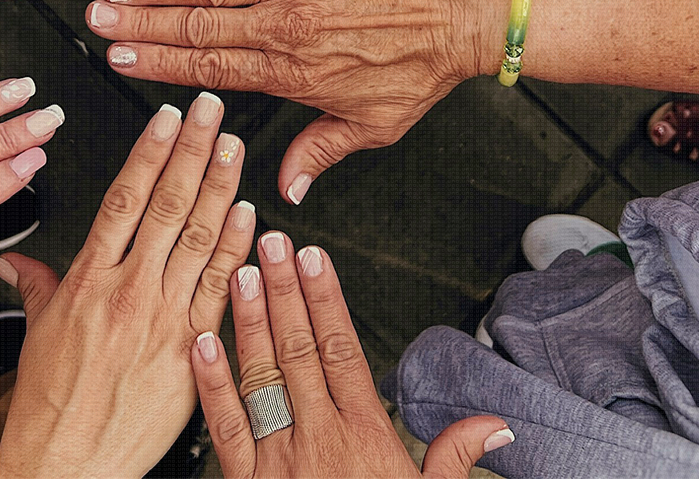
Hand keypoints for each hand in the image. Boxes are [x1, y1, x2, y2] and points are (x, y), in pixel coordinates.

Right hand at [0, 93, 253, 478]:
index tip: (169, 119)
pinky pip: (219, 288)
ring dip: (221, 186)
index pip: (124, 198)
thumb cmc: (51, 406)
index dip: (150, 152)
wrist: (66, 467)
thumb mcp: (36, 333)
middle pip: (167, 204)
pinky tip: (251, 215)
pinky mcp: (192, 348)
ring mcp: (163, 317)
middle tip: (212, 112)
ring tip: (235, 146)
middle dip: (193, 151)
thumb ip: (34, 283)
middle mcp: (128, 291)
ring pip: (198, 237)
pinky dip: (236, 247)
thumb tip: (14, 258)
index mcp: (89, 279)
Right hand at [89, 0, 500, 202]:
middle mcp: (282, 26)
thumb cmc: (422, 68)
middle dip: (141, 25)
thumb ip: (320, 151)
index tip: (117, 58)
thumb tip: (286, 191)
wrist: (463, 9)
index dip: (157, 64)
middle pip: (196, 27)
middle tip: (96, 19)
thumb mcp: (374, 125)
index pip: (208, 71)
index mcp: (291, 73)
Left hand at [192, 232, 511, 477]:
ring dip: (249, 321)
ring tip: (241, 271)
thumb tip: (497, 422)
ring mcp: (278, 462)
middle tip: (270, 241)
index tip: (314, 255)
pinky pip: (223, 430)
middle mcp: (318, 439)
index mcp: (365, 435)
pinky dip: (211, 384)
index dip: (326, 297)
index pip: (341, 348)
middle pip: (298, 348)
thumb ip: (456, 458)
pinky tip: (201, 342)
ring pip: (261, 377)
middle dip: (284, 290)